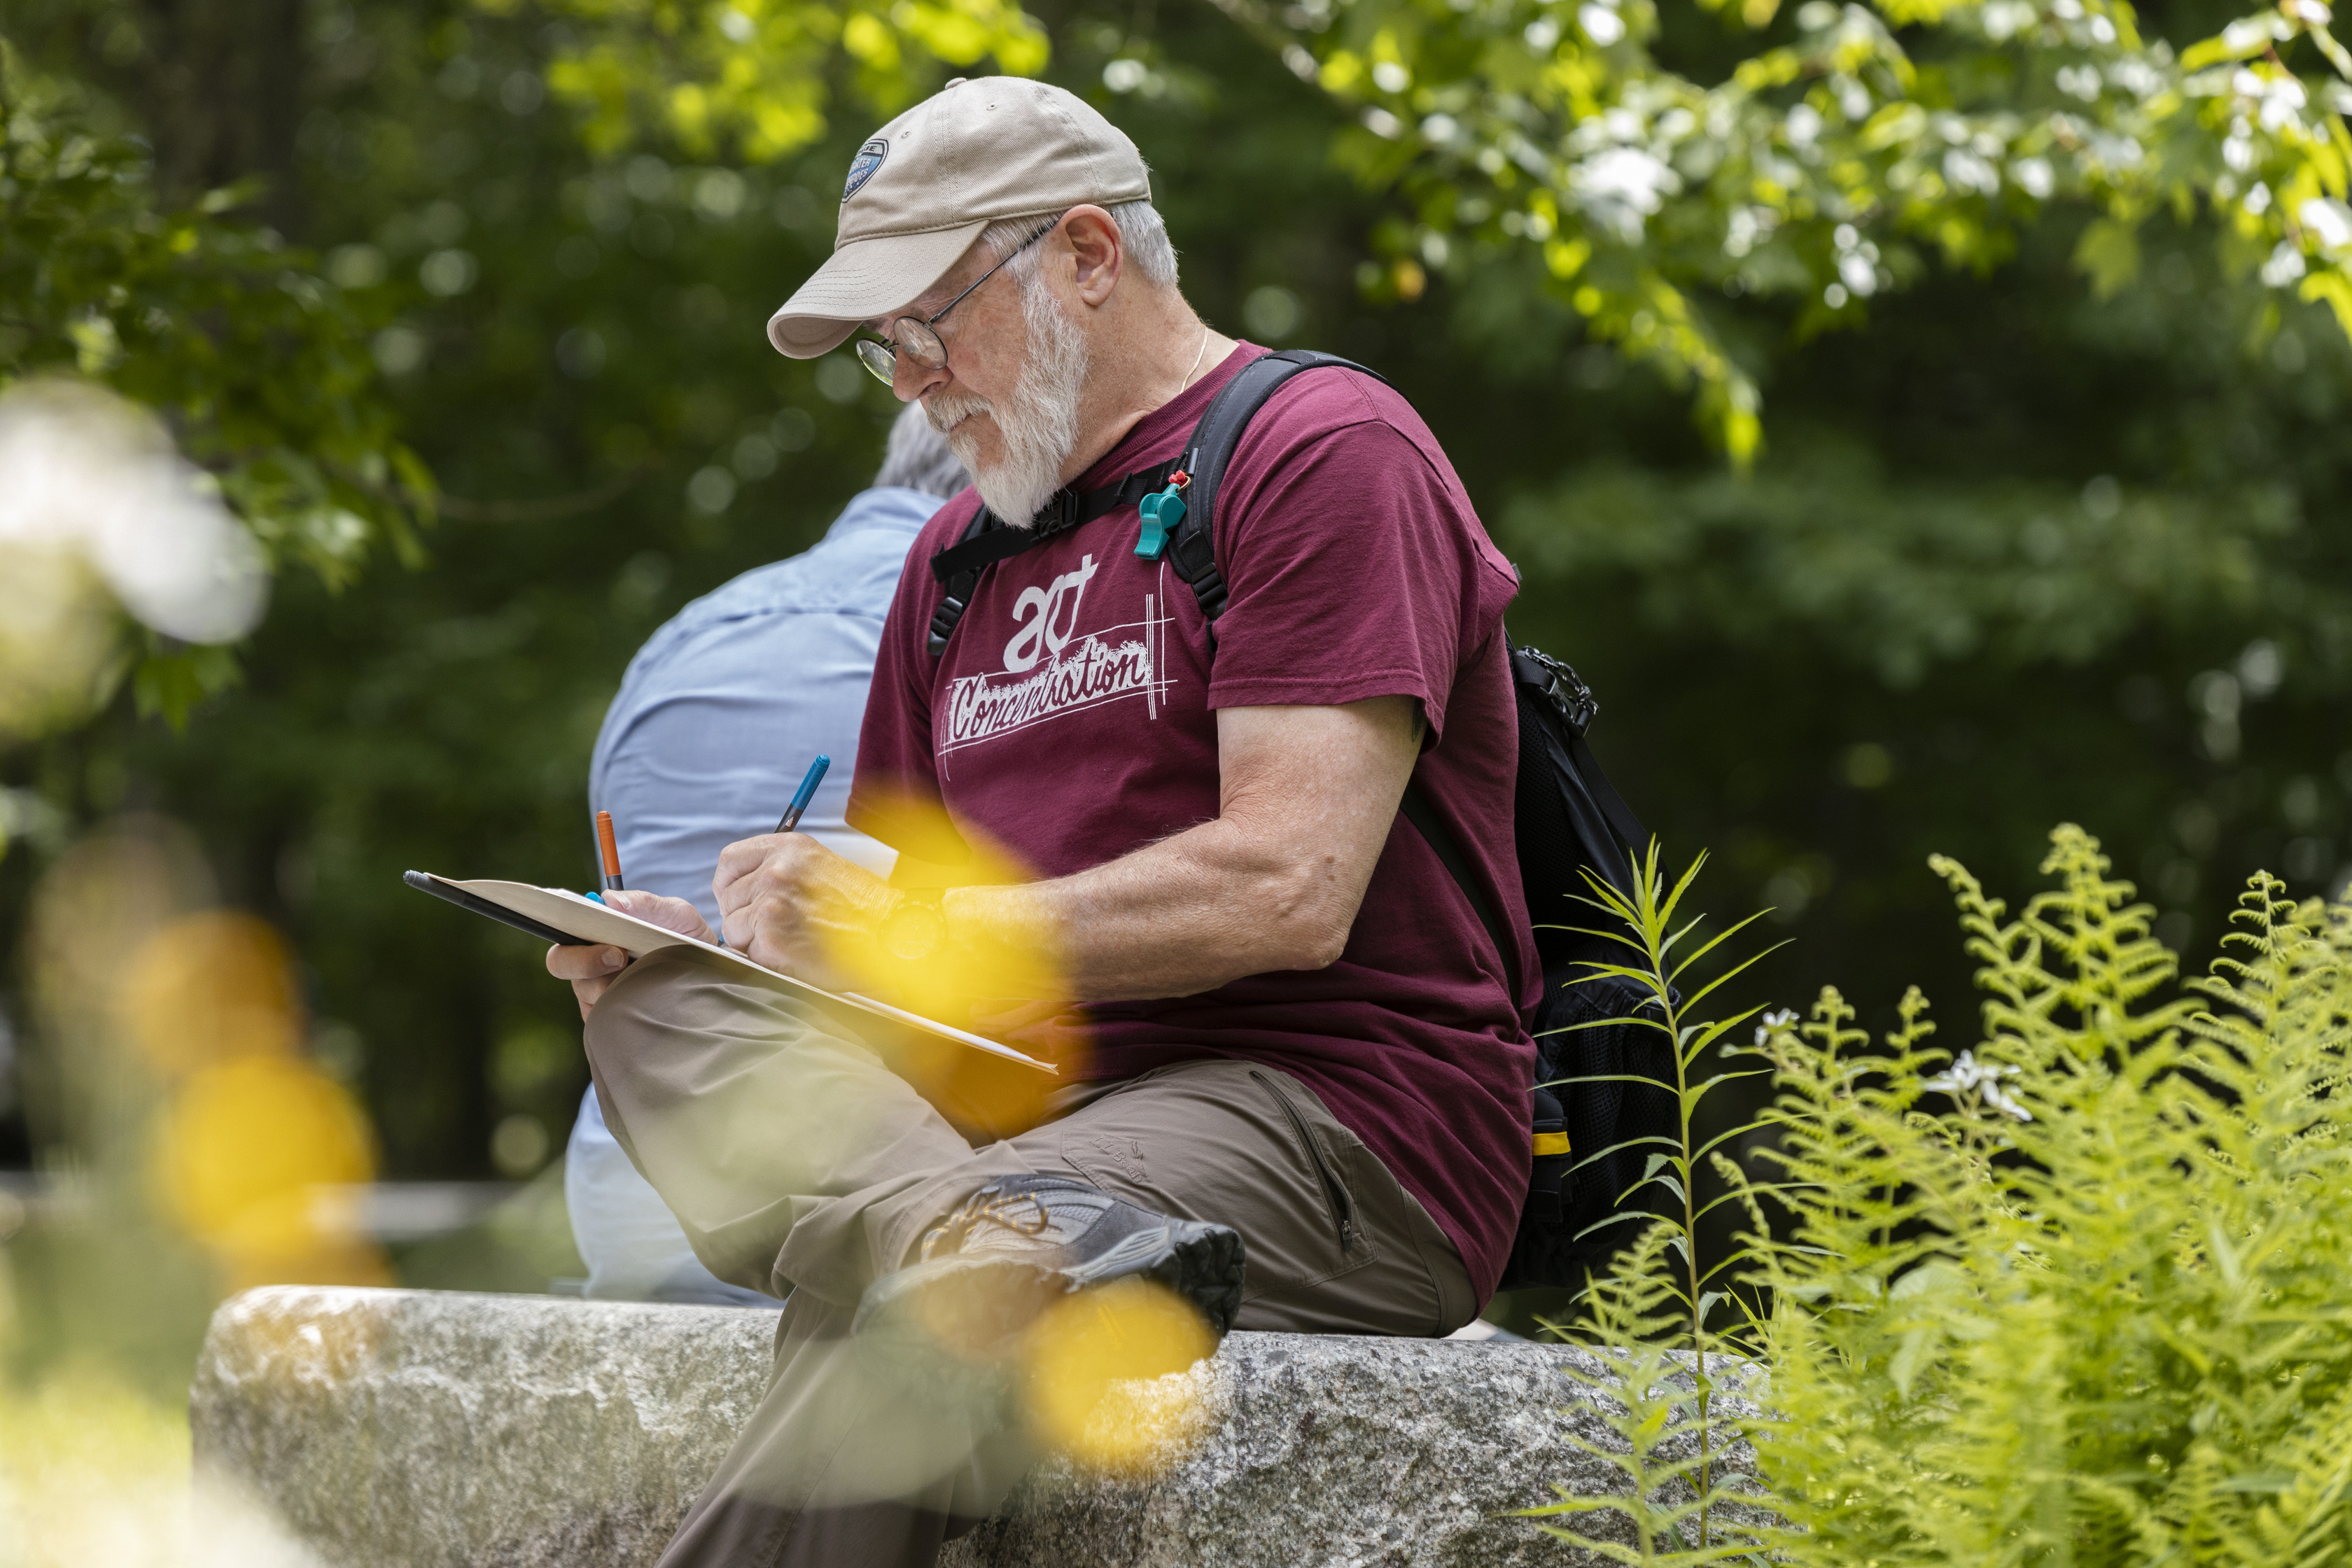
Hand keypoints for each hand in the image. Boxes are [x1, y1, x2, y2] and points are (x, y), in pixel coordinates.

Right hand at [545, 889, 714, 1020]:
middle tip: (620, 959)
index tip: (601, 934)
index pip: (562, 931)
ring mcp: (595, 992)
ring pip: (584, 992)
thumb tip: (609, 900)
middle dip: (585, 961)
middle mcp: (588, 963)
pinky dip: (624, 1009)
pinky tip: (647, 1001)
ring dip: (614, 984)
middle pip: (560, 963)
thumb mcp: (674, 913)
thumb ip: (644, 903)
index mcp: (595, 933)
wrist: (710, 974)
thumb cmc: (686, 938)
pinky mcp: (608, 1018)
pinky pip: (602, 1017)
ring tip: (647, 979)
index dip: (567, 929)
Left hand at [714, 832, 893, 986]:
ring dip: (755, 941)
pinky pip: (748, 954)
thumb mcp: (820, 866)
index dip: (731, 886)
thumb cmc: (863, 908)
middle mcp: (776, 870)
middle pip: (727, 898)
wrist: (892, 934)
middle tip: (779, 928)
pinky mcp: (772, 937)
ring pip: (733, 929)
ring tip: (792, 940)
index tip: (742, 900)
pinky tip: (796, 954)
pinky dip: (768, 960)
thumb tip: (741, 890)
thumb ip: (779, 869)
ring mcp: (771, 903)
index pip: (729, 861)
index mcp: (787, 848)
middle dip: (745, 918)